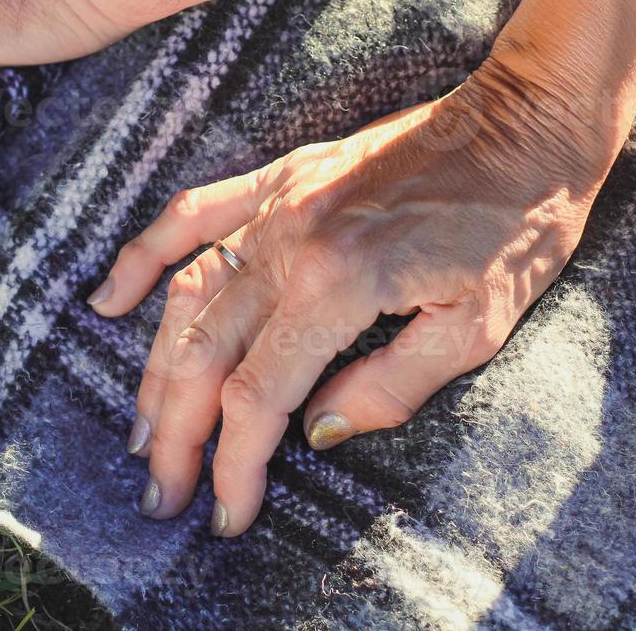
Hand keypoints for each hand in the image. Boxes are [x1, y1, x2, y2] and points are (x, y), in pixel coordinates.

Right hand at [91, 57, 620, 535]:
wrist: (526, 121)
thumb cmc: (517, 224)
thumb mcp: (479, 326)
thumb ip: (392, 385)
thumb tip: (320, 430)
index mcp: (340, 285)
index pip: (259, 395)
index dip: (235, 464)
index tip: (226, 513)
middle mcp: (291, 242)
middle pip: (206, 354)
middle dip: (177, 434)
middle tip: (161, 492)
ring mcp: (278, 203)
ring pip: (188, 297)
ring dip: (156, 369)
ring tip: (139, 429)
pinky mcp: (282, 176)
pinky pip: (192, 214)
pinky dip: (145, 257)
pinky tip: (109, 298)